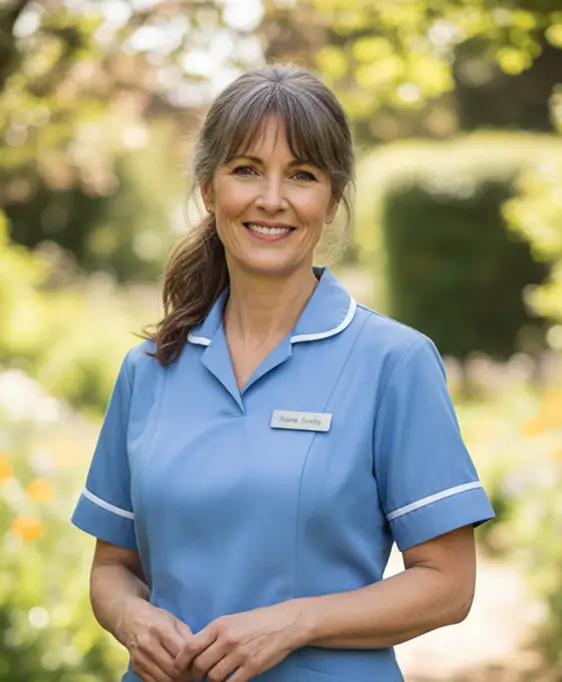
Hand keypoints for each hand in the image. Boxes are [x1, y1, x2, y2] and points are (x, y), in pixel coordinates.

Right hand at [119, 599, 193, 681]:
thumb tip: (202, 654)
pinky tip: (173, 677)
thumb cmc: (158, 619)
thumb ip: (188, 637)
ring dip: (178, 681)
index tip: (201, 661)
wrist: (131, 620)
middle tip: (195, 671)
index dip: (194, 660)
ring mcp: (141, 659)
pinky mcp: (136, 669)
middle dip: (188, 673)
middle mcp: (149, 645)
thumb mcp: (175, 621)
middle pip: (174, 670)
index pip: (182, 653)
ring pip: (165, 680)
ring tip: (185, 675)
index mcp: (161, 630)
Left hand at [172, 601, 305, 681]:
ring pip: (213, 677)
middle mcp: (227, 640)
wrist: (284, 623)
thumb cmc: (256, 621)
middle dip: (195, 674)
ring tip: (213, 677)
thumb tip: (195, 650)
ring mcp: (240, 655)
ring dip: (210, 680)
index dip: (180, 661)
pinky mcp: (251, 668)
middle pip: (199, 665)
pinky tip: (227, 681)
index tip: (177, 667)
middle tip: (197, 675)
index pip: (190, 646)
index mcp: (220, 625)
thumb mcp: (232, 620)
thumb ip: (213, 633)